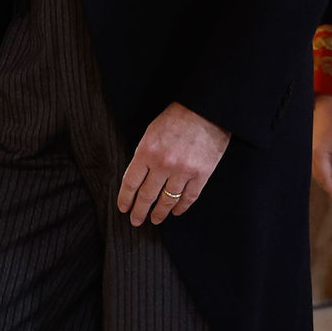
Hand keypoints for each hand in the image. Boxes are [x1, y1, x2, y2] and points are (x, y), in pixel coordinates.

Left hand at [118, 103, 230, 226]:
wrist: (207, 109)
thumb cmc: (178, 117)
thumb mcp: (152, 132)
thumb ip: (145, 154)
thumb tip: (139, 177)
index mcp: (147, 151)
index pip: (131, 183)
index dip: (126, 199)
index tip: (124, 208)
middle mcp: (163, 164)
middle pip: (147, 196)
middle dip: (139, 211)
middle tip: (136, 221)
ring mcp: (183, 171)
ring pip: (167, 200)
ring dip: (160, 213)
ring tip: (156, 219)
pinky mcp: (201, 174)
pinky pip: (189, 197)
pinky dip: (182, 207)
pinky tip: (176, 211)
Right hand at [312, 95, 331, 205]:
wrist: (326, 104)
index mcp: (320, 156)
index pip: (327, 181)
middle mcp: (311, 156)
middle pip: (321, 180)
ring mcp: (309, 152)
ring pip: (317, 174)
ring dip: (328, 184)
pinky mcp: (310, 149)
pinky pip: (316, 167)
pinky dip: (324, 175)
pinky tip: (331, 177)